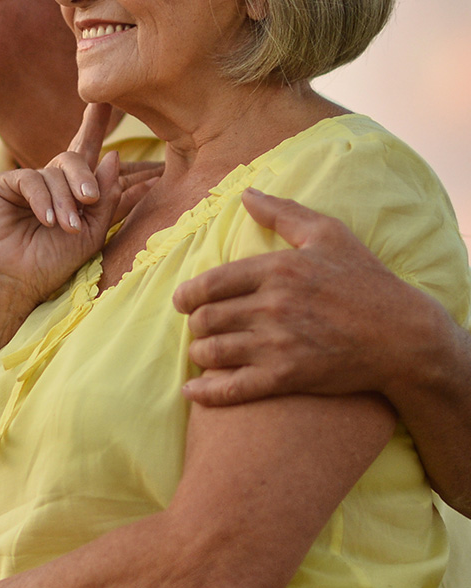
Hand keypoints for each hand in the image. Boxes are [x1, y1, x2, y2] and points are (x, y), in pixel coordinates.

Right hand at [0, 104, 159, 312]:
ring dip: (65, 201)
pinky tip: (46, 221)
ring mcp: (28, 182)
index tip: (105, 99)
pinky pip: (30, 179)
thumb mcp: (91, 232)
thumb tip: (112, 156)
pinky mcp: (4, 185)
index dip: (95, 124)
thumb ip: (105, 197)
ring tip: (66, 228)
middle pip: (75, 157)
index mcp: (73, 191)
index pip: (88, 152)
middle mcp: (51, 182)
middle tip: (90, 200)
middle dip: (85, 176)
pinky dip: (42, 200)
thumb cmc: (54, 264)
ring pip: (55, 172)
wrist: (16, 284)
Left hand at [174, 188, 439, 405]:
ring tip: (204, 352)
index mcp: (276, 269)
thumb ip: (283, 213)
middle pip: (206, 318)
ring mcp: (277, 344)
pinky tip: (193, 392)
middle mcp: (271, 306)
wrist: (403, 337)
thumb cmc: (366, 281)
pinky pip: (232, 388)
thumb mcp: (329, 234)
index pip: (210, 283)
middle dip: (195, 324)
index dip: (187, 295)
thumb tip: (246, 195)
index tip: (183, 301)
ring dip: (200, 353)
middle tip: (200, 327)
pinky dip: (206, 392)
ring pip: (212, 351)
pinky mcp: (287, 377)